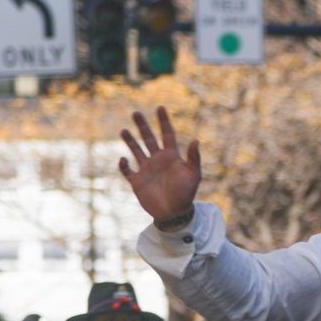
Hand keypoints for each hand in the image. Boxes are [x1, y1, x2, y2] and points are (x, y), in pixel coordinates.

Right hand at [119, 106, 201, 228]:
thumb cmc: (186, 194)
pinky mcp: (137, 181)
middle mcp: (158, 160)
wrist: (174, 214)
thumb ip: (194, 158)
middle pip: (148, 138)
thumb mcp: (193, 175)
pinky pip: (127, 170)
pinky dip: (123, 165)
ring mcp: (146, 170)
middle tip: (136, 112)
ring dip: (130, 141)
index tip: (160, 107)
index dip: (164, 121)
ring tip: (124, 130)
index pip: (167, 134)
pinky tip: (124, 160)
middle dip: (142, 126)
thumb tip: (196, 140)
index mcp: (171, 156)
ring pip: (136, 150)